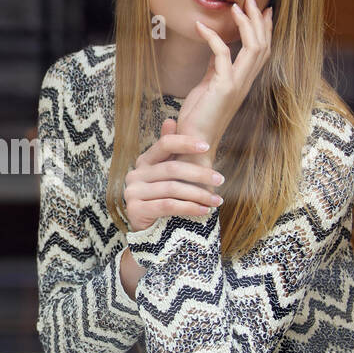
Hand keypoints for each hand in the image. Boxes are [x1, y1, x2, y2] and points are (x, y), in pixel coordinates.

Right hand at [123, 117, 224, 232]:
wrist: (149, 233)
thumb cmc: (163, 200)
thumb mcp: (168, 175)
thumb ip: (170, 151)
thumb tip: (170, 120)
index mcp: (144, 162)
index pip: (164, 144)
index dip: (185, 143)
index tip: (207, 147)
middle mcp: (135, 174)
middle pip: (172, 169)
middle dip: (200, 174)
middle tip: (220, 179)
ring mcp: (133, 192)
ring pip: (172, 188)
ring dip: (199, 194)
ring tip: (217, 199)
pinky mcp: (136, 209)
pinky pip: (168, 205)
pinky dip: (189, 207)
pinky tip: (204, 210)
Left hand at [177, 0, 272, 155]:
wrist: (193, 144)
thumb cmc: (198, 118)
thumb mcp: (207, 87)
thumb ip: (215, 70)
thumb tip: (216, 51)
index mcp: (244, 82)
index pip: (262, 51)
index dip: (264, 29)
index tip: (263, 10)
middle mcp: (245, 82)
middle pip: (263, 45)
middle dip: (259, 20)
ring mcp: (237, 84)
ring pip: (254, 47)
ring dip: (246, 24)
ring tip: (236, 6)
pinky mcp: (223, 87)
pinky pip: (222, 54)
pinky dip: (212, 37)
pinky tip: (200, 26)